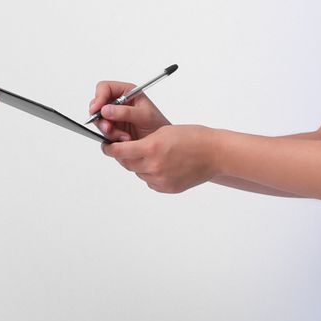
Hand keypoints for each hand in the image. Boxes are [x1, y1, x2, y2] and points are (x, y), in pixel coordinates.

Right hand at [87, 83, 169, 141]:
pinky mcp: (112, 129)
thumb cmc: (158, 125)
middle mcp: (118, 103)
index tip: (97, 109)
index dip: (99, 97)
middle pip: (97, 105)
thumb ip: (125, 112)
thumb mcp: (144, 116)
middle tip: (109, 128)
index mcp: (126, 92)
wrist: (161, 144)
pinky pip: (103, 132)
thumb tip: (105, 110)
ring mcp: (114, 116)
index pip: (104, 88)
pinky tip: (124, 139)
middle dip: (101, 118)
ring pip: (99, 120)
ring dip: (109, 130)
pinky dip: (111, 137)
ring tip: (125, 137)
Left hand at [102, 125, 217, 192]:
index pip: (119, 151)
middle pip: (126, 164)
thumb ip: (142, 141)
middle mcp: (154, 166)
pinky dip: (150, 174)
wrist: (214, 154)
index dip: (109, 148)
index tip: (105, 145)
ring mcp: (161, 180)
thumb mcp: (162, 132)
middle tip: (124, 148)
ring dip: (138, 165)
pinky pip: (150, 181)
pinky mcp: (168, 188)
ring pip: (138, 173)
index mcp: (151, 148)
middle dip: (123, 156)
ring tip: (149, 154)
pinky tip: (160, 164)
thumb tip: (124, 148)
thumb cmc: (191, 137)